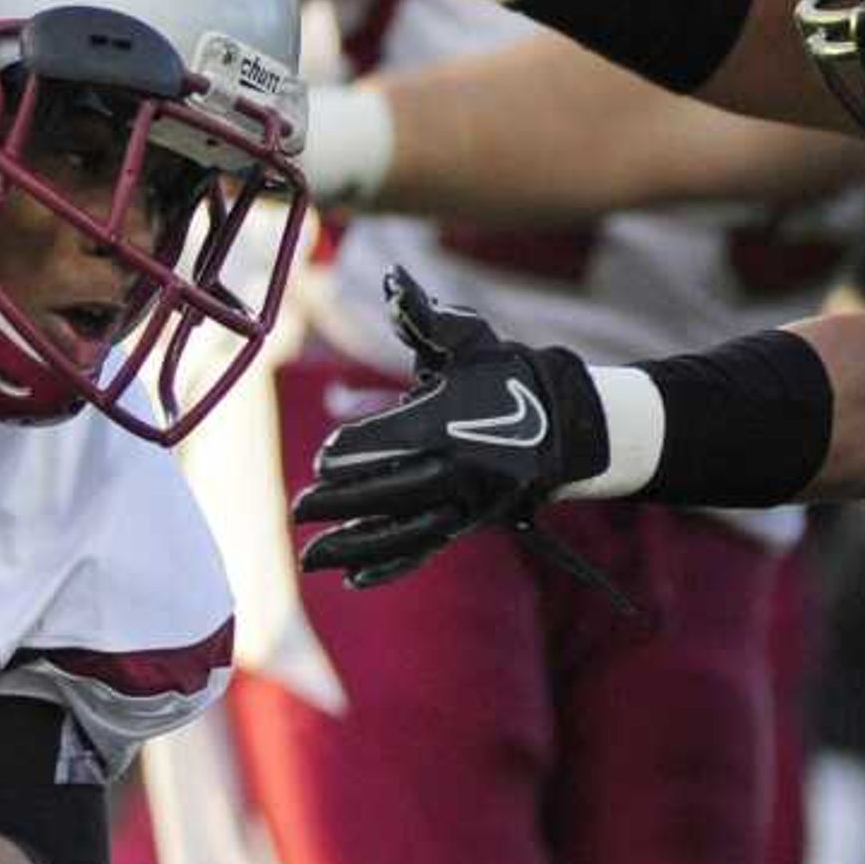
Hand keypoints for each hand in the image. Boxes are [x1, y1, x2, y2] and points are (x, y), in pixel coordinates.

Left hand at [290, 266, 606, 587]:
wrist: (565, 421)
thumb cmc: (505, 374)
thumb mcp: (469, 341)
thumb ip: (427, 320)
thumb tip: (396, 283)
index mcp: (452, 423)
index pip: (395, 440)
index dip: (355, 449)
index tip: (324, 458)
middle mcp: (461, 468)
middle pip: (393, 490)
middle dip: (342, 502)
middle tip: (299, 507)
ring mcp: (468, 502)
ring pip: (405, 530)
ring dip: (355, 547)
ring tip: (310, 559)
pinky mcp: (470, 522)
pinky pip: (428, 547)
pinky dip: (392, 565)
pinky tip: (355, 579)